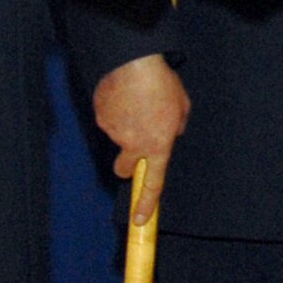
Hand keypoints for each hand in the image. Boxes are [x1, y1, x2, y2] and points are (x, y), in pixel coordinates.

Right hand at [92, 54, 189, 223]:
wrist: (135, 63)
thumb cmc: (162, 84)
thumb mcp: (182, 108)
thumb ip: (176, 127)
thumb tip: (169, 133)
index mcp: (157, 145)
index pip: (152, 183)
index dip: (146, 204)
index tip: (140, 220)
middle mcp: (132, 143)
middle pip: (122, 168)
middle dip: (126, 162)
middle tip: (135, 142)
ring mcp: (113, 131)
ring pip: (118, 135)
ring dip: (127, 124)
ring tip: (137, 100)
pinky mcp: (100, 115)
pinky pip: (109, 117)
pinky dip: (116, 110)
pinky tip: (124, 94)